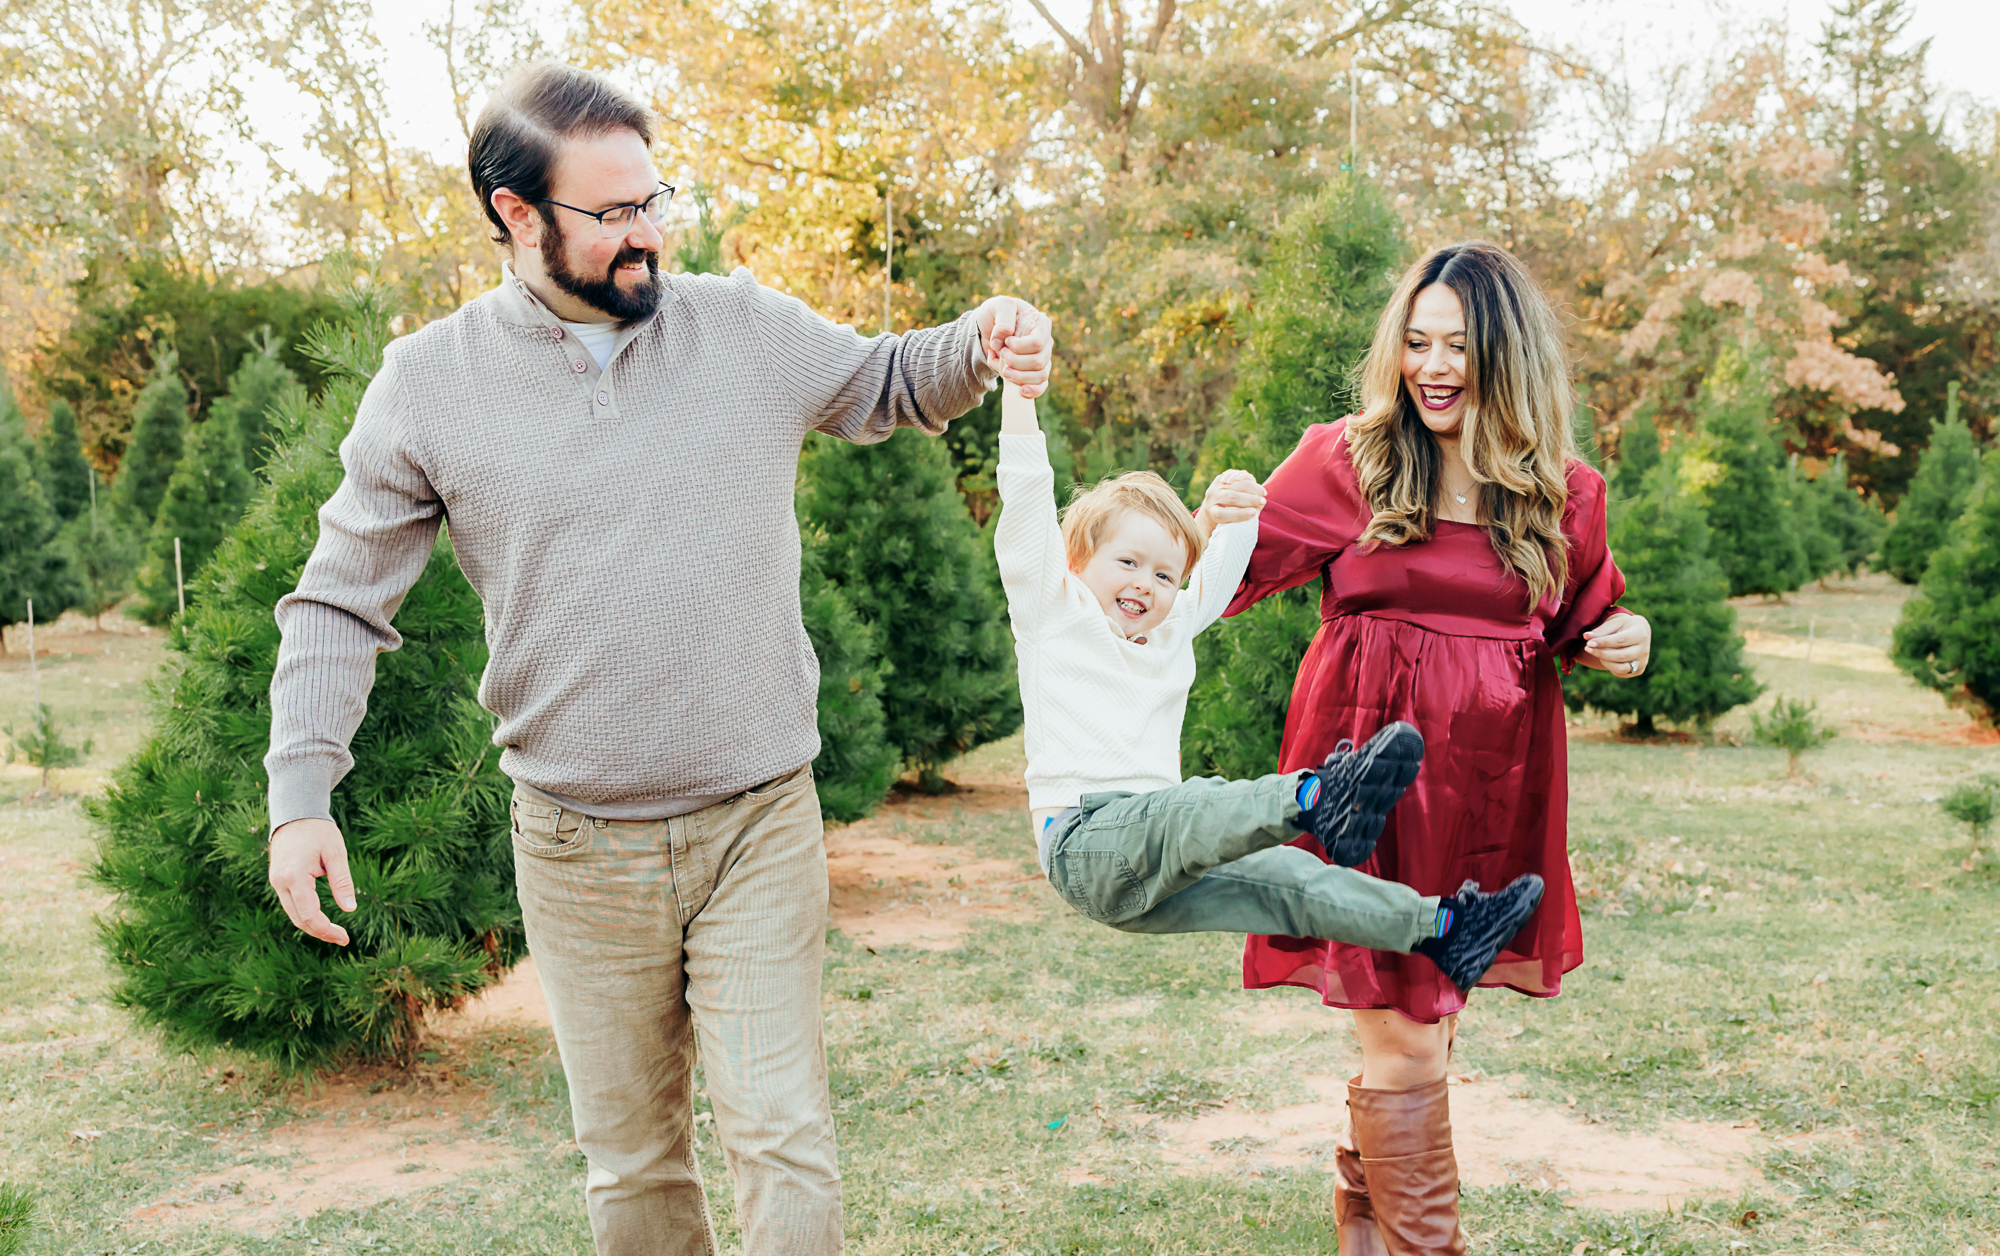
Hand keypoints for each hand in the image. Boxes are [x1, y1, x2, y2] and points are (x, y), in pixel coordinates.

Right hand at [268, 817, 355, 945]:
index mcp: (295, 877)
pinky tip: (322, 918)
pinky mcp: (277, 880)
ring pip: (293, 914)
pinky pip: (291, 904)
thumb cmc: (318, 831)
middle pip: (299, 919)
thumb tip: (350, 909)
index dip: (326, 930)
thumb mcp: (336, 853)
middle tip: (343, 938)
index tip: (344, 937)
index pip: (309, 915)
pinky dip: (305, 914)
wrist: (295, 812)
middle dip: (320, 932)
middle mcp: (280, 882)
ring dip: (312, 925)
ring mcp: (276, 882)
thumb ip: (342, 881)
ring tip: (335, 932)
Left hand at [973, 296, 1052, 398]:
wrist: (988, 328)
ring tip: (1003, 370)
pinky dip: (1033, 390)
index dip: (1020, 347)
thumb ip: (1004, 315)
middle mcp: (1046, 342)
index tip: (1006, 342)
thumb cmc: (997, 313)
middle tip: (1001, 354)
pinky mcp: (1035, 371)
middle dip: (1016, 362)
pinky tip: (1021, 390)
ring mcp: (1043, 358)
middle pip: (1039, 362)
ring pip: (1041, 375)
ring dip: (1019, 377)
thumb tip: (1007, 335)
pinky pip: (1042, 385)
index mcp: (1042, 324)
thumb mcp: (998, 305)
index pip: (1038, 343)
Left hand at [1193, 469, 1265, 539]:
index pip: (1222, 514)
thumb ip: (1241, 519)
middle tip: (1263, 502)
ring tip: (1263, 493)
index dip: (1240, 514)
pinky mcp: (1218, 479)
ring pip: (1235, 485)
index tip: (1254, 513)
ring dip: (1252, 488)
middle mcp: (1212, 499)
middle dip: (1250, 499)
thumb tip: (1255, 511)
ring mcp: (1214, 488)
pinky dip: (1246, 479)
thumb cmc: (1228, 518)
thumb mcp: (1231, 522)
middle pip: (1231, 497)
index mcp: (1212, 514)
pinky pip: (1234, 475)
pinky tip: (1256, 484)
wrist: (1213, 505)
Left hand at [1582, 612, 1650, 676]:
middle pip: (1621, 656)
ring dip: (1604, 661)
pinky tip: (1605, 657)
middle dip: (1601, 653)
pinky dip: (1609, 666)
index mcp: (1640, 634)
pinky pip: (1621, 672)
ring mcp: (1643, 661)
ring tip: (1596, 652)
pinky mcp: (1638, 670)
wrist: (1639, 633)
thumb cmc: (1624, 627)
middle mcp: (1644, 649)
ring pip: (1621, 668)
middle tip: (1587, 648)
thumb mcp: (1614, 624)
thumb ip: (1601, 630)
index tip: (1589, 643)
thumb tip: (1586, 636)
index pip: (1620, 640)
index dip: (1603, 642)